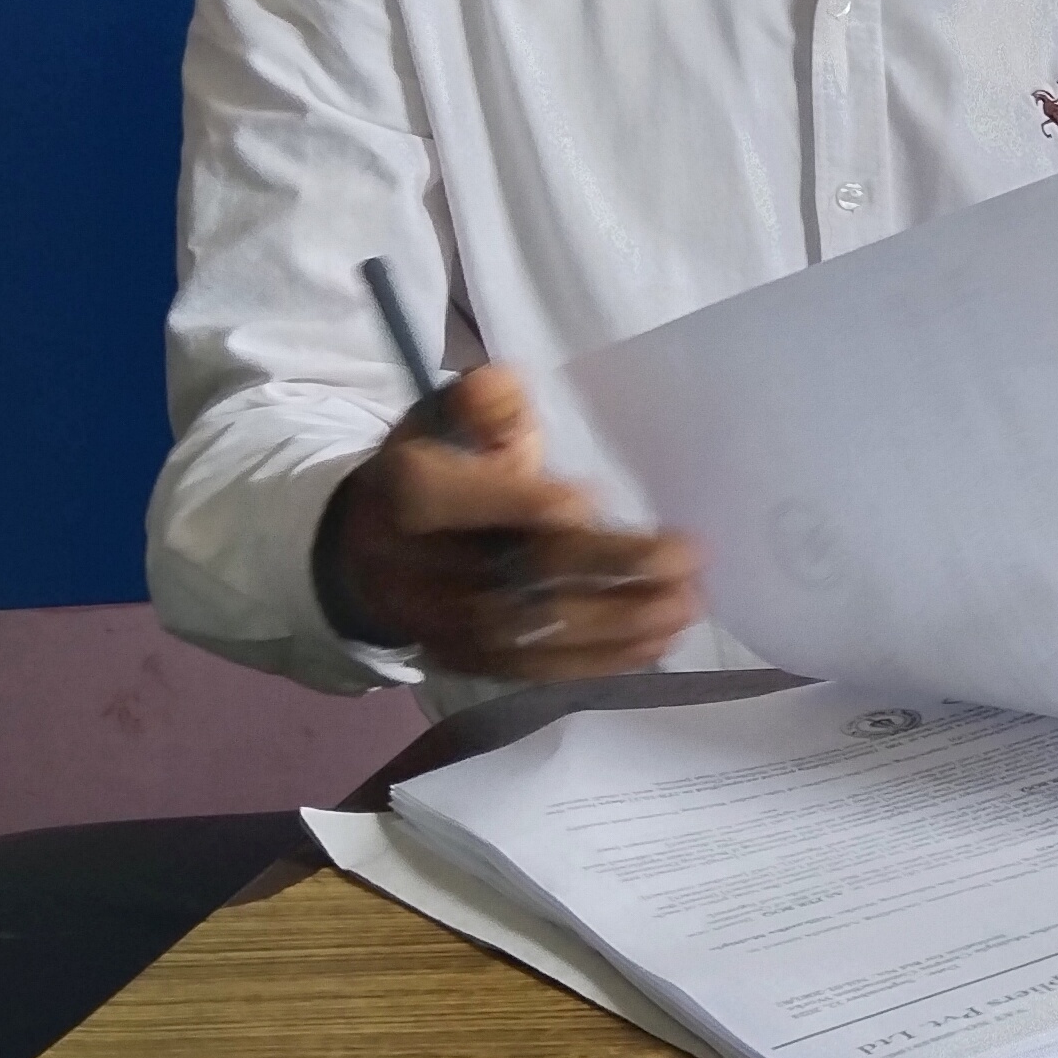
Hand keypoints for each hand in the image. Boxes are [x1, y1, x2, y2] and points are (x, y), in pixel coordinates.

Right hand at [313, 365, 703, 679]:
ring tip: (688, 604)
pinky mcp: (467, 663)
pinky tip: (658, 642)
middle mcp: (419, 570)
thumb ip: (480, 404)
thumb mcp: (442, 419)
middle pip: (513, 575)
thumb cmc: (435, 467)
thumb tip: (503, 387)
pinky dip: (600, 660)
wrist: (369, 552)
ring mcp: (442, 625)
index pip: (456, 503)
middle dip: (605, 567)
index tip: (590, 499)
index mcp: (407, 496)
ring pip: (531, 633)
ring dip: (618, 624)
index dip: (518, 503)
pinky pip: (534, 670)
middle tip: (686, 559)